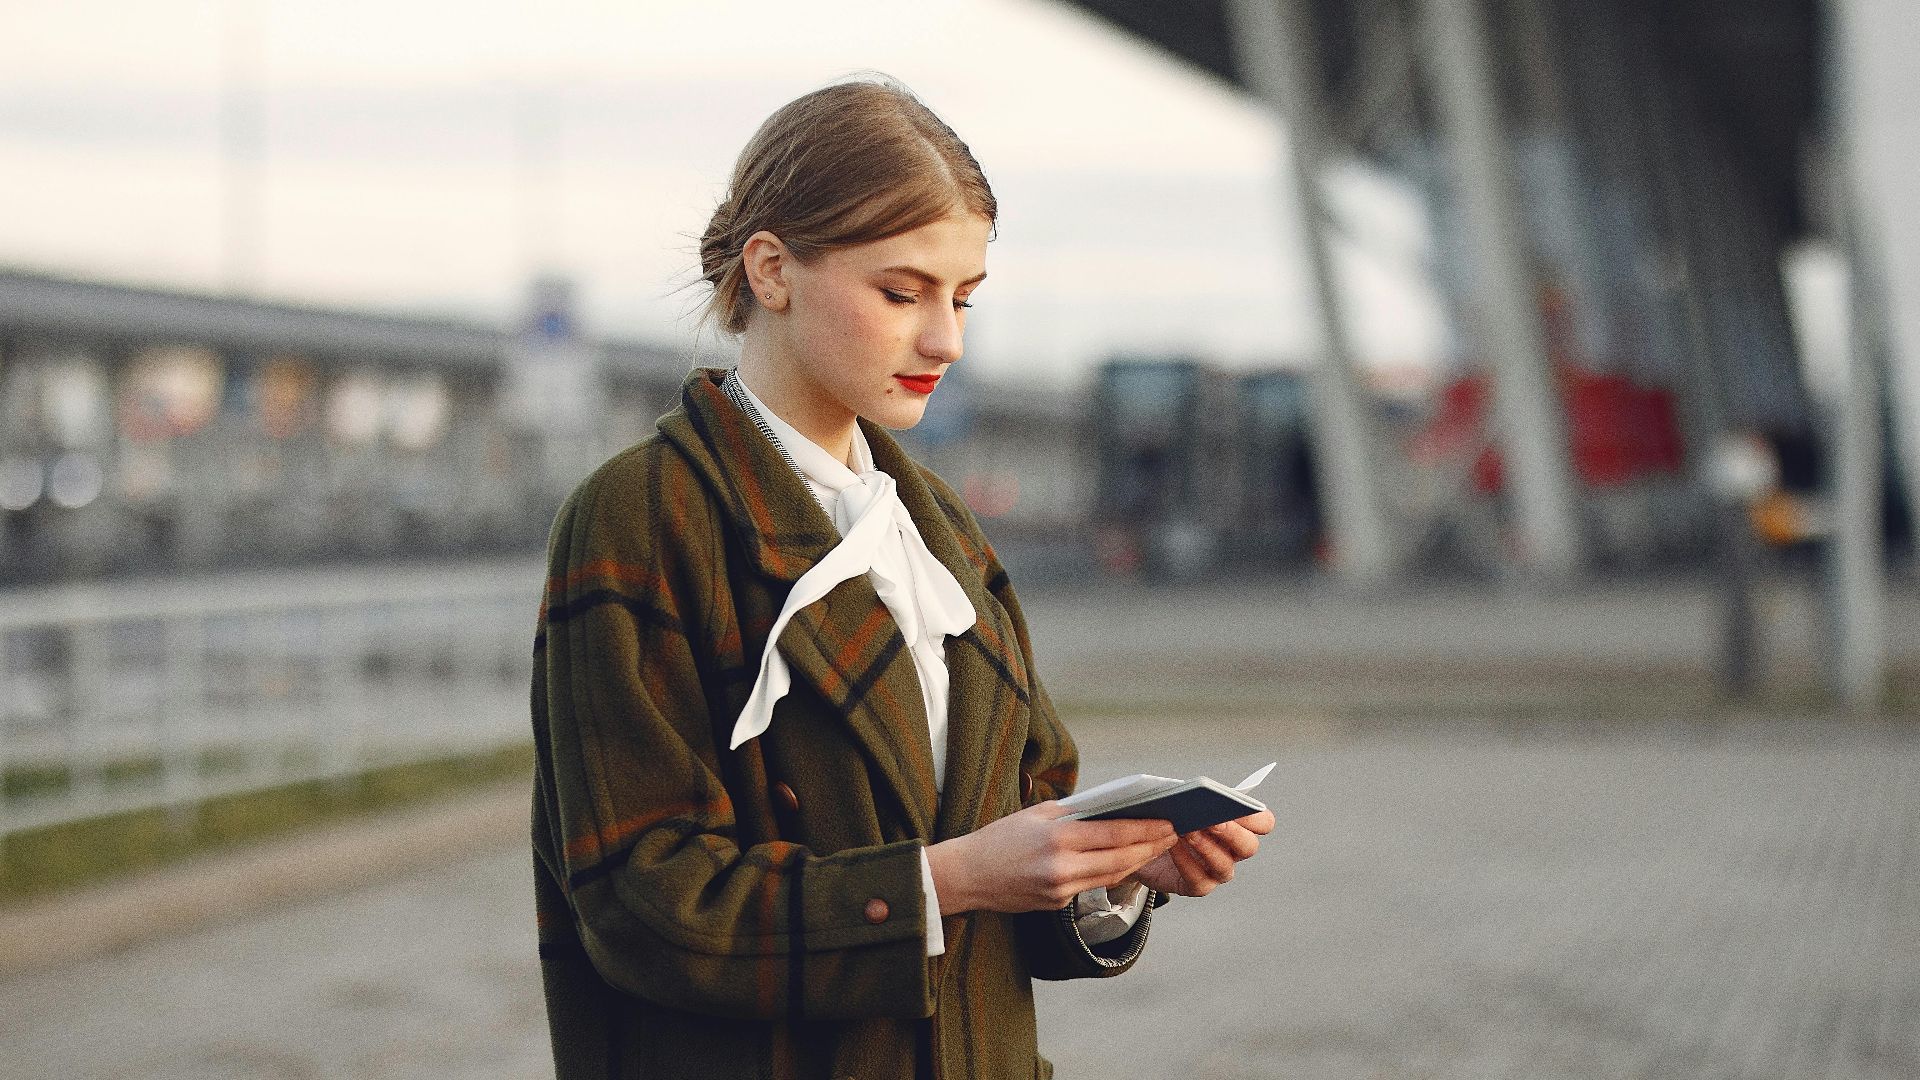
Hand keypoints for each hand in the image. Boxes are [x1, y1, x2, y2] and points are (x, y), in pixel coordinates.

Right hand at [926, 801, 1177, 913]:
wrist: (967, 876)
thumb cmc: (999, 838)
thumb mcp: (1034, 815)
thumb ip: (1073, 814)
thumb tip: (1111, 810)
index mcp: (1056, 839)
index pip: (1113, 834)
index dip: (1145, 829)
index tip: (1168, 821)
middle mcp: (1061, 868)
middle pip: (1120, 859)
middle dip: (1150, 847)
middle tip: (1173, 834)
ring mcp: (1060, 891)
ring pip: (1111, 876)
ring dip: (1138, 862)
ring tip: (1156, 847)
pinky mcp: (1057, 905)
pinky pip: (1093, 886)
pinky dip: (1113, 873)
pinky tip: (1127, 862)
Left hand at [1125, 808, 1273, 897]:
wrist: (1147, 841)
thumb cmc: (1171, 815)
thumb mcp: (1182, 798)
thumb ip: (1195, 795)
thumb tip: (1197, 794)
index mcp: (1239, 825)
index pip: (1263, 823)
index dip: (1255, 816)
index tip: (1237, 806)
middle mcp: (1234, 851)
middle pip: (1249, 846)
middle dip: (1232, 833)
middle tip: (1212, 820)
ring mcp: (1218, 871)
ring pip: (1224, 866)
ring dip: (1206, 848)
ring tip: (1187, 831)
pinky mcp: (1198, 885)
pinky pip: (1199, 879)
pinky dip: (1186, 862)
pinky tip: (1173, 846)